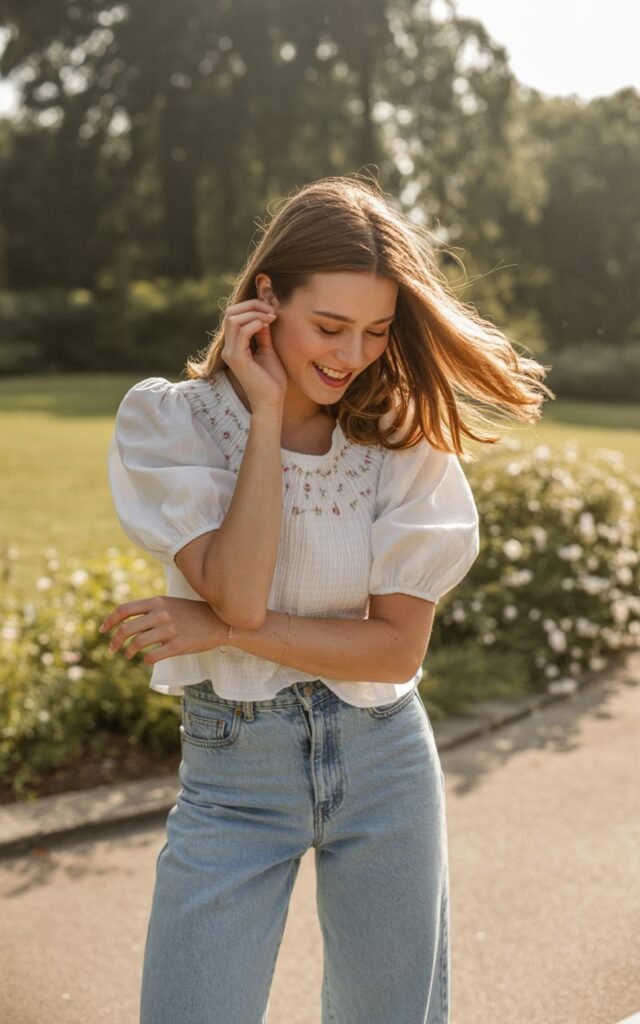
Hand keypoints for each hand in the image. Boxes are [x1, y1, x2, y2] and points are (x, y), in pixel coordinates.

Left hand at [99, 596, 226, 664]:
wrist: (219, 622)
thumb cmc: (191, 613)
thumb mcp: (170, 604)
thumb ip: (150, 609)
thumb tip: (125, 619)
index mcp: (157, 602)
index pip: (124, 609)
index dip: (109, 620)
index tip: (103, 630)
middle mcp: (161, 614)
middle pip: (126, 628)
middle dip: (115, 641)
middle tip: (112, 649)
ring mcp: (170, 630)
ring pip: (137, 643)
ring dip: (129, 652)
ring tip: (129, 655)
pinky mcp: (178, 645)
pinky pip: (153, 656)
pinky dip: (146, 659)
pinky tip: (147, 660)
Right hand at [221, 298, 287, 413]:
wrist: (271, 402)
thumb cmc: (271, 380)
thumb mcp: (267, 351)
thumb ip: (263, 334)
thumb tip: (264, 315)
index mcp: (234, 346)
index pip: (233, 315)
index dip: (251, 306)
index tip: (271, 310)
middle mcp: (228, 348)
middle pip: (231, 313)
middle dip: (252, 305)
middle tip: (271, 310)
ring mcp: (231, 353)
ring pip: (234, 318)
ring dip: (255, 313)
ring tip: (271, 317)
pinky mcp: (238, 359)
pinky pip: (242, 331)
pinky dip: (255, 323)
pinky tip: (267, 325)